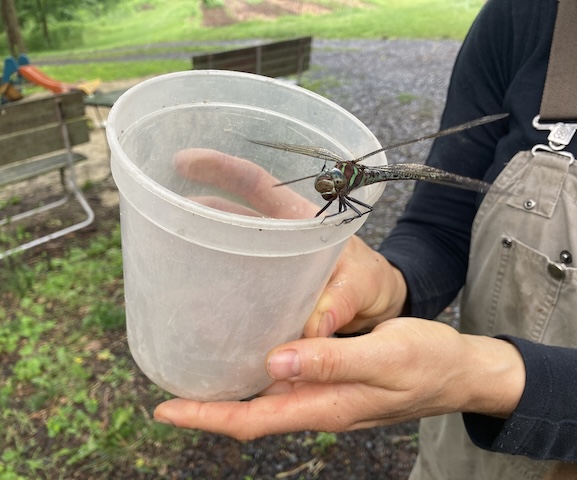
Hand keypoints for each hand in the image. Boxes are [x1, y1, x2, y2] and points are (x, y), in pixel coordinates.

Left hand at [153, 318, 525, 439]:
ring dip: (230, 392)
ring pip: (267, 399)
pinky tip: (253, 354)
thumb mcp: (385, 356)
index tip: (165, 409)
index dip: (206, 416)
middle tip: (170, 384)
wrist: (459, 371)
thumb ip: (332, 361)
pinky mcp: (336, 383)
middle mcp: (319, 406)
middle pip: (251, 414)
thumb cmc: (428, 362)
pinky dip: (261, 374)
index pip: (252, 419)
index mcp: (326, 405)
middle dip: (207, 407)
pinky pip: (288, 384)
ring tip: (199, 369)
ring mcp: (327, 397)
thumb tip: (276, 361)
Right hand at [174, 148, 407, 336]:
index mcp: (302, 218)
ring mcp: (275, 260)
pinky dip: (218, 283)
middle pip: (232, 213)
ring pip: (229, 245)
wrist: (381, 305)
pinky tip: (196, 296)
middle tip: (161, 211)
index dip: (221, 169)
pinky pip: (238, 280)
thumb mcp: (362, 284)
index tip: (183, 160)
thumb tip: (312, 330)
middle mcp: (282, 233)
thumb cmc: (375, 282)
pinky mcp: (272, 287)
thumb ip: (339, 302)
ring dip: (202, 247)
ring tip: (167, 254)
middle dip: (197, 209)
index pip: (257, 184)